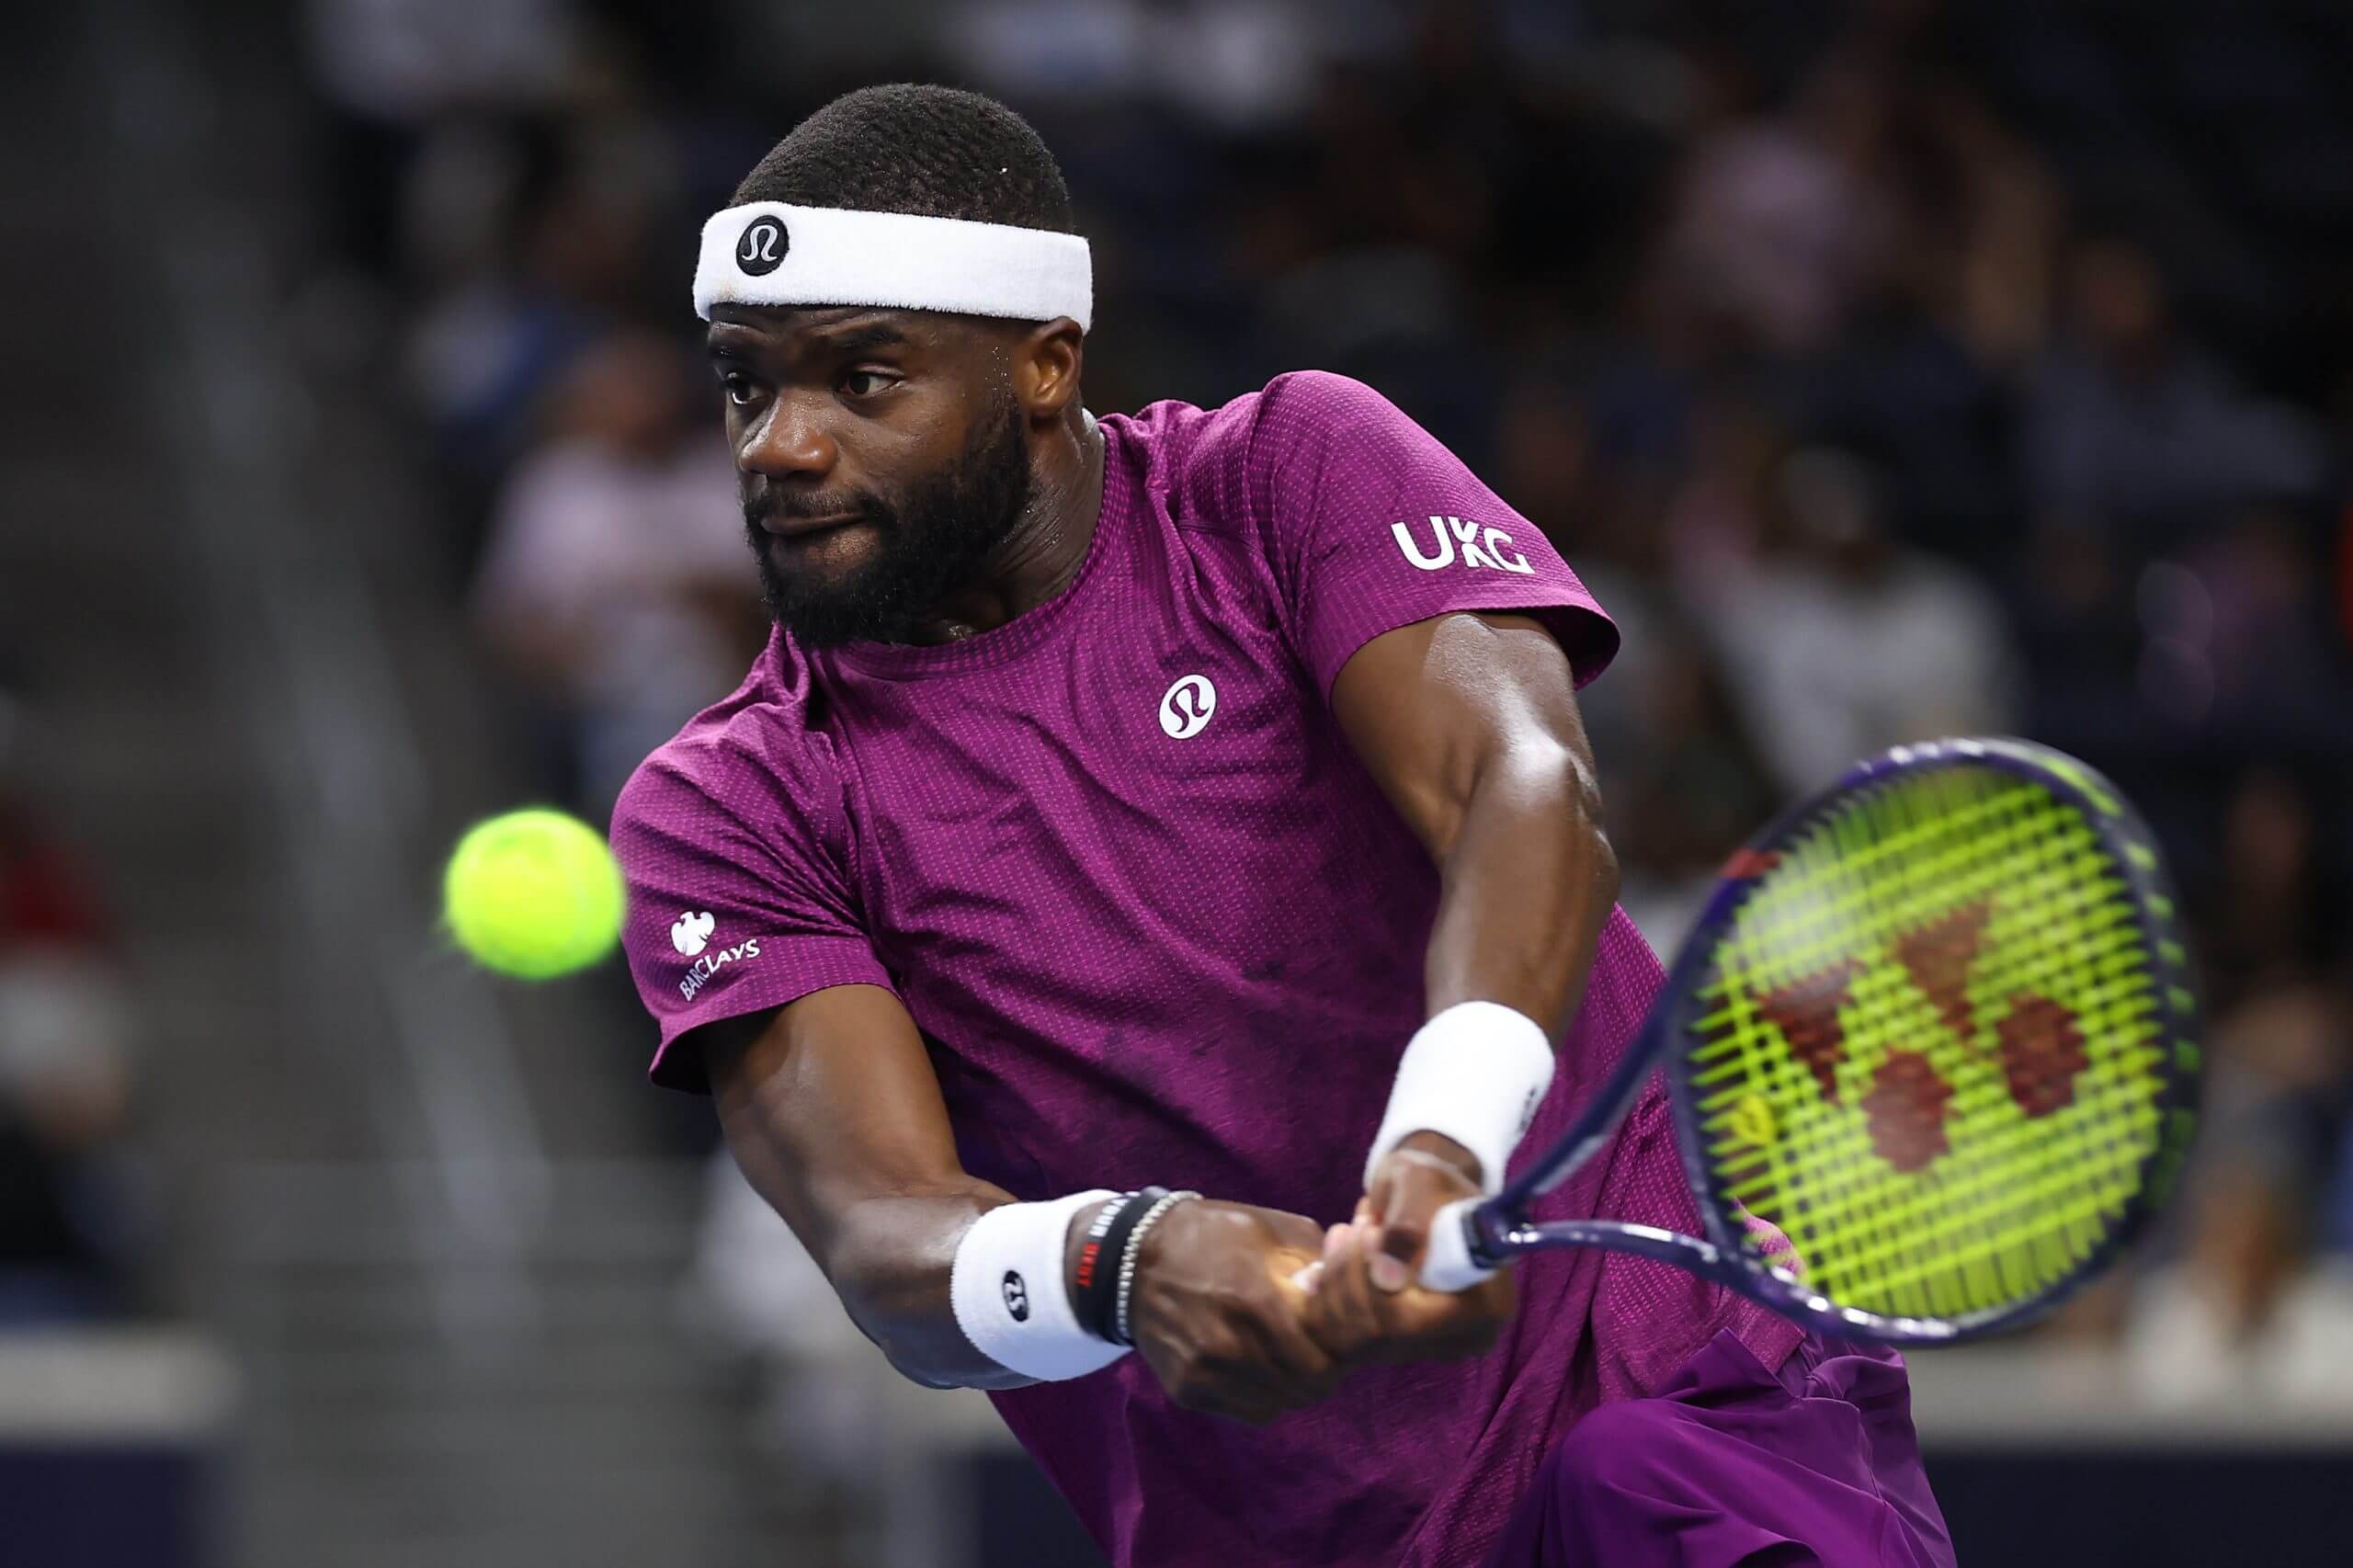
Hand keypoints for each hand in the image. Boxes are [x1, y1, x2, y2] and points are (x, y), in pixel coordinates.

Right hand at [1121, 1200, 1341, 1423]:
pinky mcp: (1187, 1389)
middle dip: (1322, 1371)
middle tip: (1319, 1352)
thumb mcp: (1270, 1229)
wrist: (1132, 1260)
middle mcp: (1230, 1344)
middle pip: (1305, 1388)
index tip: (1339, 1339)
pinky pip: (1247, 1411)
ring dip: (1292, 1385)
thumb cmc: (1212, 1237)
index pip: (1323, 1360)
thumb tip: (1354, 1290)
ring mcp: (1205, 1372)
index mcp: (1256, 1300)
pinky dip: (1262, 1395)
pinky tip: (1258, 1366)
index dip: (1341, 1354)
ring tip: (1287, 1357)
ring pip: (1278, 1404)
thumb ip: (1317, 1260)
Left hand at [1295, 1132, 1516, 1363]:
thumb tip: (1386, 1280)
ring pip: (1353, 1339)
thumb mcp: (1421, 1182)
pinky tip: (1330, 1261)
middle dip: (1350, 1275)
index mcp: (1487, 1305)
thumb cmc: (1434, 1184)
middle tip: (1356, 1226)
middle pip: (1380, 1334)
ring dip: (1335, 1280)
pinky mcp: (1394, 1348)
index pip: (1414, 1322)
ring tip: (1347, 1232)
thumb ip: (1407, 1224)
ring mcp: (1428, 1348)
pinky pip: (1341, 1339)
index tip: (1369, 1231)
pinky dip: (1326, 1297)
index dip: (1375, 1280)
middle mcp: (1461, 1339)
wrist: (1428, 1197)